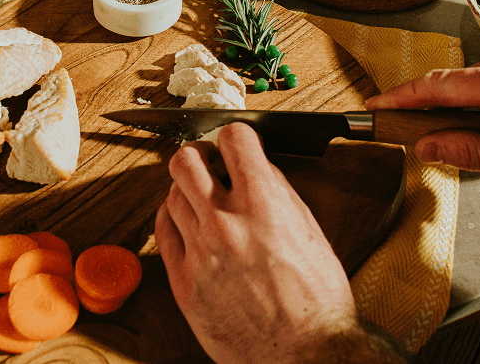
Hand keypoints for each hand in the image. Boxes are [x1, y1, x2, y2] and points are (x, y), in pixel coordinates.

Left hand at [153, 122, 357, 363]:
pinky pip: (162, 231)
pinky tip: (186, 223)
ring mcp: (200, 252)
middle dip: (198, 156)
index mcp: (264, 203)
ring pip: (171, 194)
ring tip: (203, 201)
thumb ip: (277, 192)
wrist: (306, 353)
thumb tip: (254, 166)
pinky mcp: (183, 281)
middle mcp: (226, 222)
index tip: (234, 146)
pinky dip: (172, 219)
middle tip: (208, 165)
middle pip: (185, 159)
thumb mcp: (310, 230)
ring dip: (187, 191)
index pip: (233, 138)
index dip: (234, 137)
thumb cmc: (317, 299)